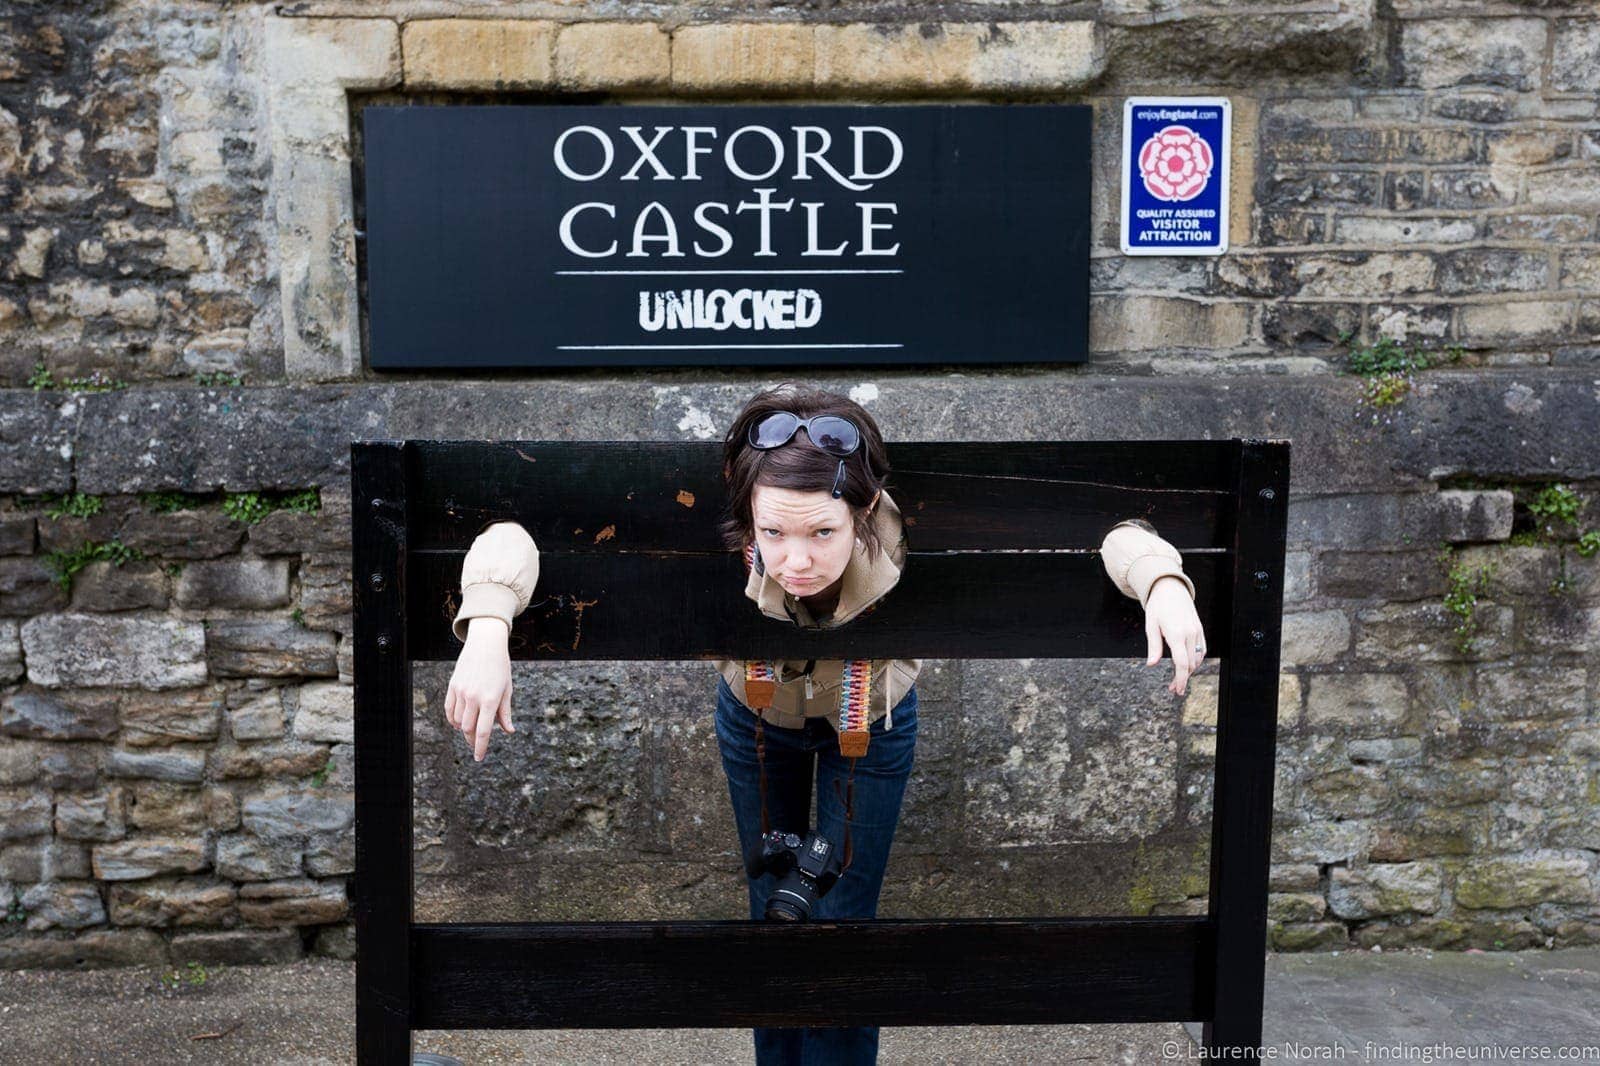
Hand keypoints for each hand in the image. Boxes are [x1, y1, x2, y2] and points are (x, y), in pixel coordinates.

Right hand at [444, 617, 514, 761]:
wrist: (485, 644)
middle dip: (472, 740)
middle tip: (476, 745)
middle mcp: (474, 697)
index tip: (479, 758)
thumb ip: (505, 712)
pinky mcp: (452, 686)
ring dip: (462, 730)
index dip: (481, 747)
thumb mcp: (507, 689)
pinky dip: (452, 719)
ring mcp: (461, 691)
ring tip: (470, 732)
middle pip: (468, 729)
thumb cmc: (500, 667)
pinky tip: (458, 722)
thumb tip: (509, 731)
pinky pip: (449, 709)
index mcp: (491, 699)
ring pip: (457, 721)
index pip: (484, 730)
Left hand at [1144, 576, 1205, 696]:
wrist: (1171, 587)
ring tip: (1179, 679)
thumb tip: (1151, 664)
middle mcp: (1190, 633)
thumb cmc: (1158, 605)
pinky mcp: (1200, 628)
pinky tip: (1188, 665)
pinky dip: (1196, 660)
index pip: (1182, 663)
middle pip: (1191, 664)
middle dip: (1183, 678)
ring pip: (1198, 658)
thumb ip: (1153, 646)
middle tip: (1173, 688)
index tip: (1176, 690)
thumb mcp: (1151, 625)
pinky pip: (1202, 649)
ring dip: (1190, 670)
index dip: (1180, 679)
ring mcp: (1197, 631)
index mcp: (1177, 633)